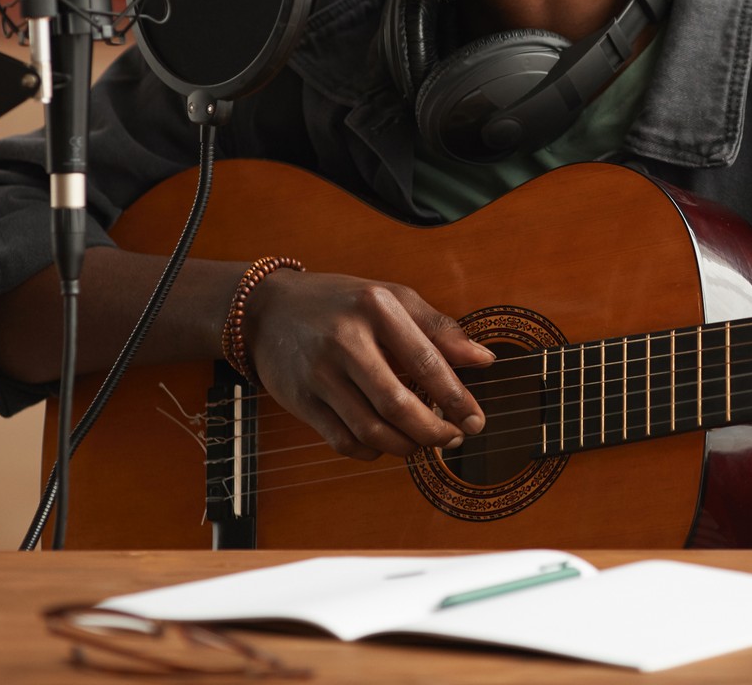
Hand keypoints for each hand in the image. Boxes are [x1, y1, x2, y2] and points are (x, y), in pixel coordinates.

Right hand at [242, 270, 494, 460]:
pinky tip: (387, 444)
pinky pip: (343, 440)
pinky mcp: (301, 401)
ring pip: (371, 429)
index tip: (476, 419)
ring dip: (406, 445)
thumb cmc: (342, 303)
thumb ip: (439, 329)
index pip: (427, 362)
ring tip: (424, 442)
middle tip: (453, 437)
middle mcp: (345, 340)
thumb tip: (484, 359)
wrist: (267, 310)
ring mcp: (319, 373)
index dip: (457, 397)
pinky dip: (371, 451)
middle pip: (398, 404)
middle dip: (434, 430)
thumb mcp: (392, 299)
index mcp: (376, 308)